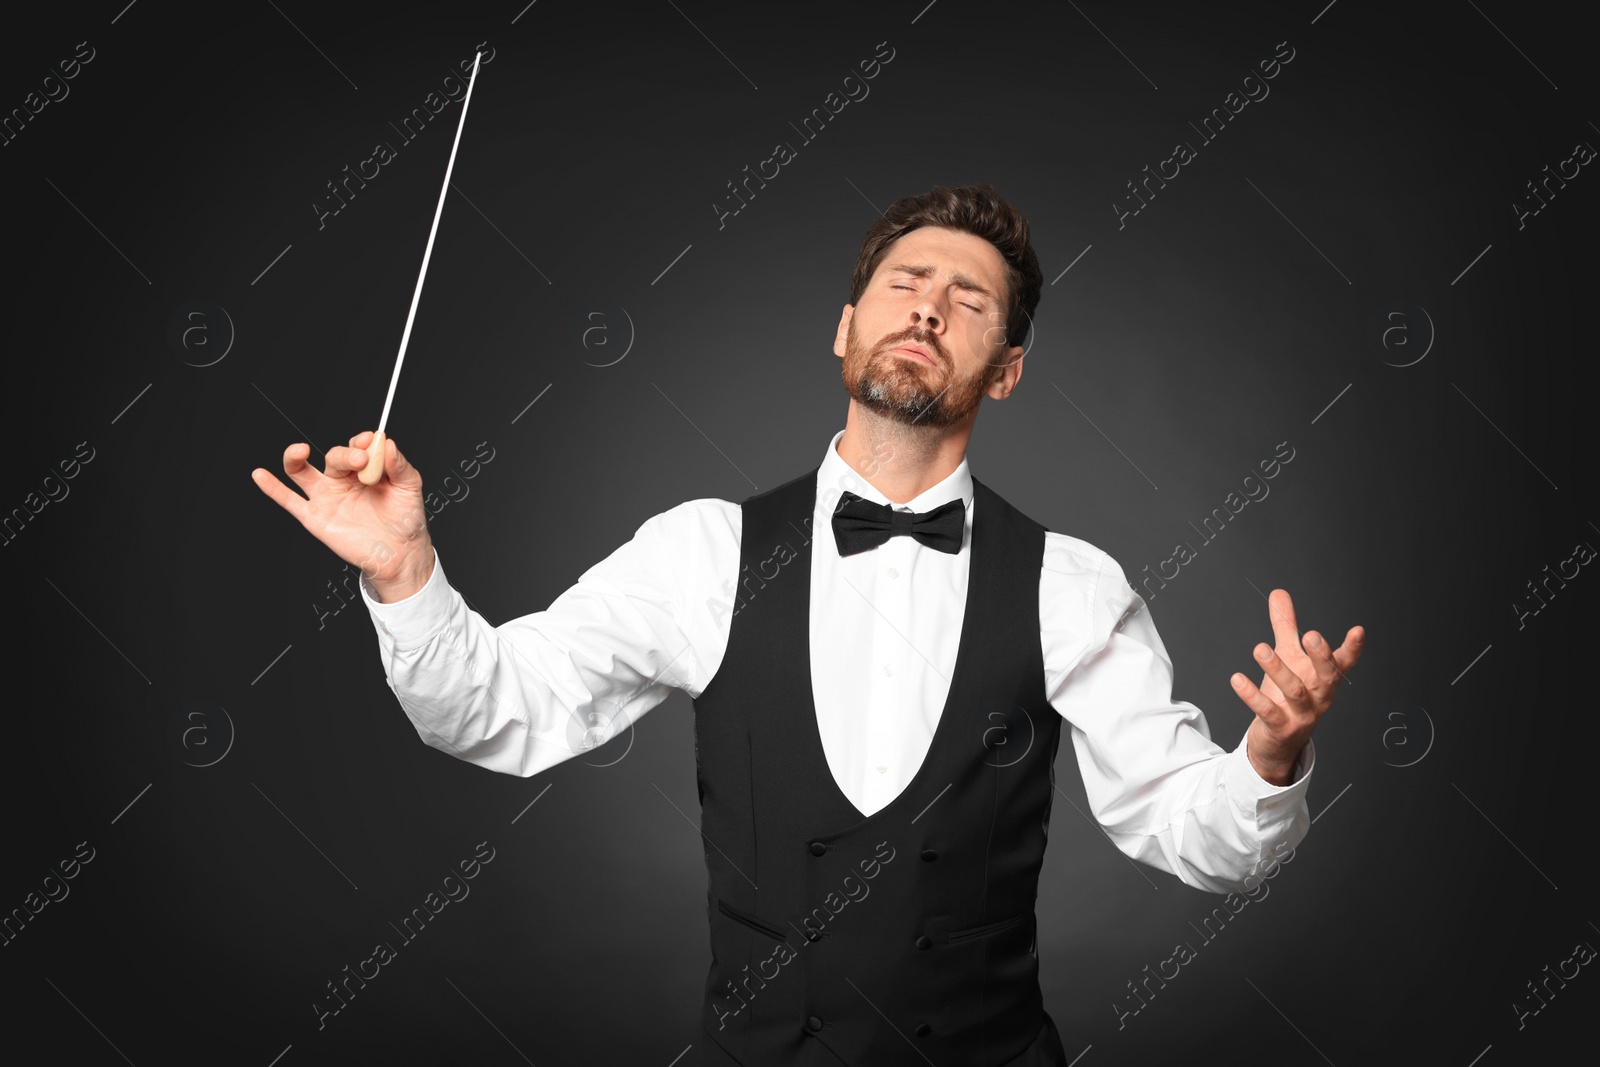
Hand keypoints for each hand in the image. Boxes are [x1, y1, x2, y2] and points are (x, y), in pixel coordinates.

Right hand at [251, 431, 434, 599]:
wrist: (400, 554)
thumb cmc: (405, 519)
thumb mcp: (410, 487)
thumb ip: (400, 466)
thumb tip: (389, 444)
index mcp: (365, 468)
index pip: (357, 446)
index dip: (362, 441)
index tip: (372, 441)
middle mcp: (343, 478)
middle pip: (334, 456)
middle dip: (346, 454)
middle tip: (361, 459)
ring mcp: (326, 496)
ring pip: (301, 470)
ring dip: (295, 457)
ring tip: (300, 450)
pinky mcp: (315, 516)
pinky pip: (289, 500)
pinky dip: (273, 488)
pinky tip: (260, 475)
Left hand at [1231, 589, 1364, 785]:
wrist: (1277, 741)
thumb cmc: (1286, 694)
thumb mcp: (1287, 657)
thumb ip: (1285, 626)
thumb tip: (1279, 592)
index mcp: (1323, 679)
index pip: (1343, 663)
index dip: (1352, 648)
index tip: (1358, 630)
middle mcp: (1319, 697)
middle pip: (1326, 677)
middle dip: (1320, 657)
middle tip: (1311, 635)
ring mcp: (1302, 715)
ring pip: (1295, 691)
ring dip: (1278, 670)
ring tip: (1260, 649)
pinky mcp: (1280, 728)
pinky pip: (1268, 711)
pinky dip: (1253, 695)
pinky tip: (1237, 679)